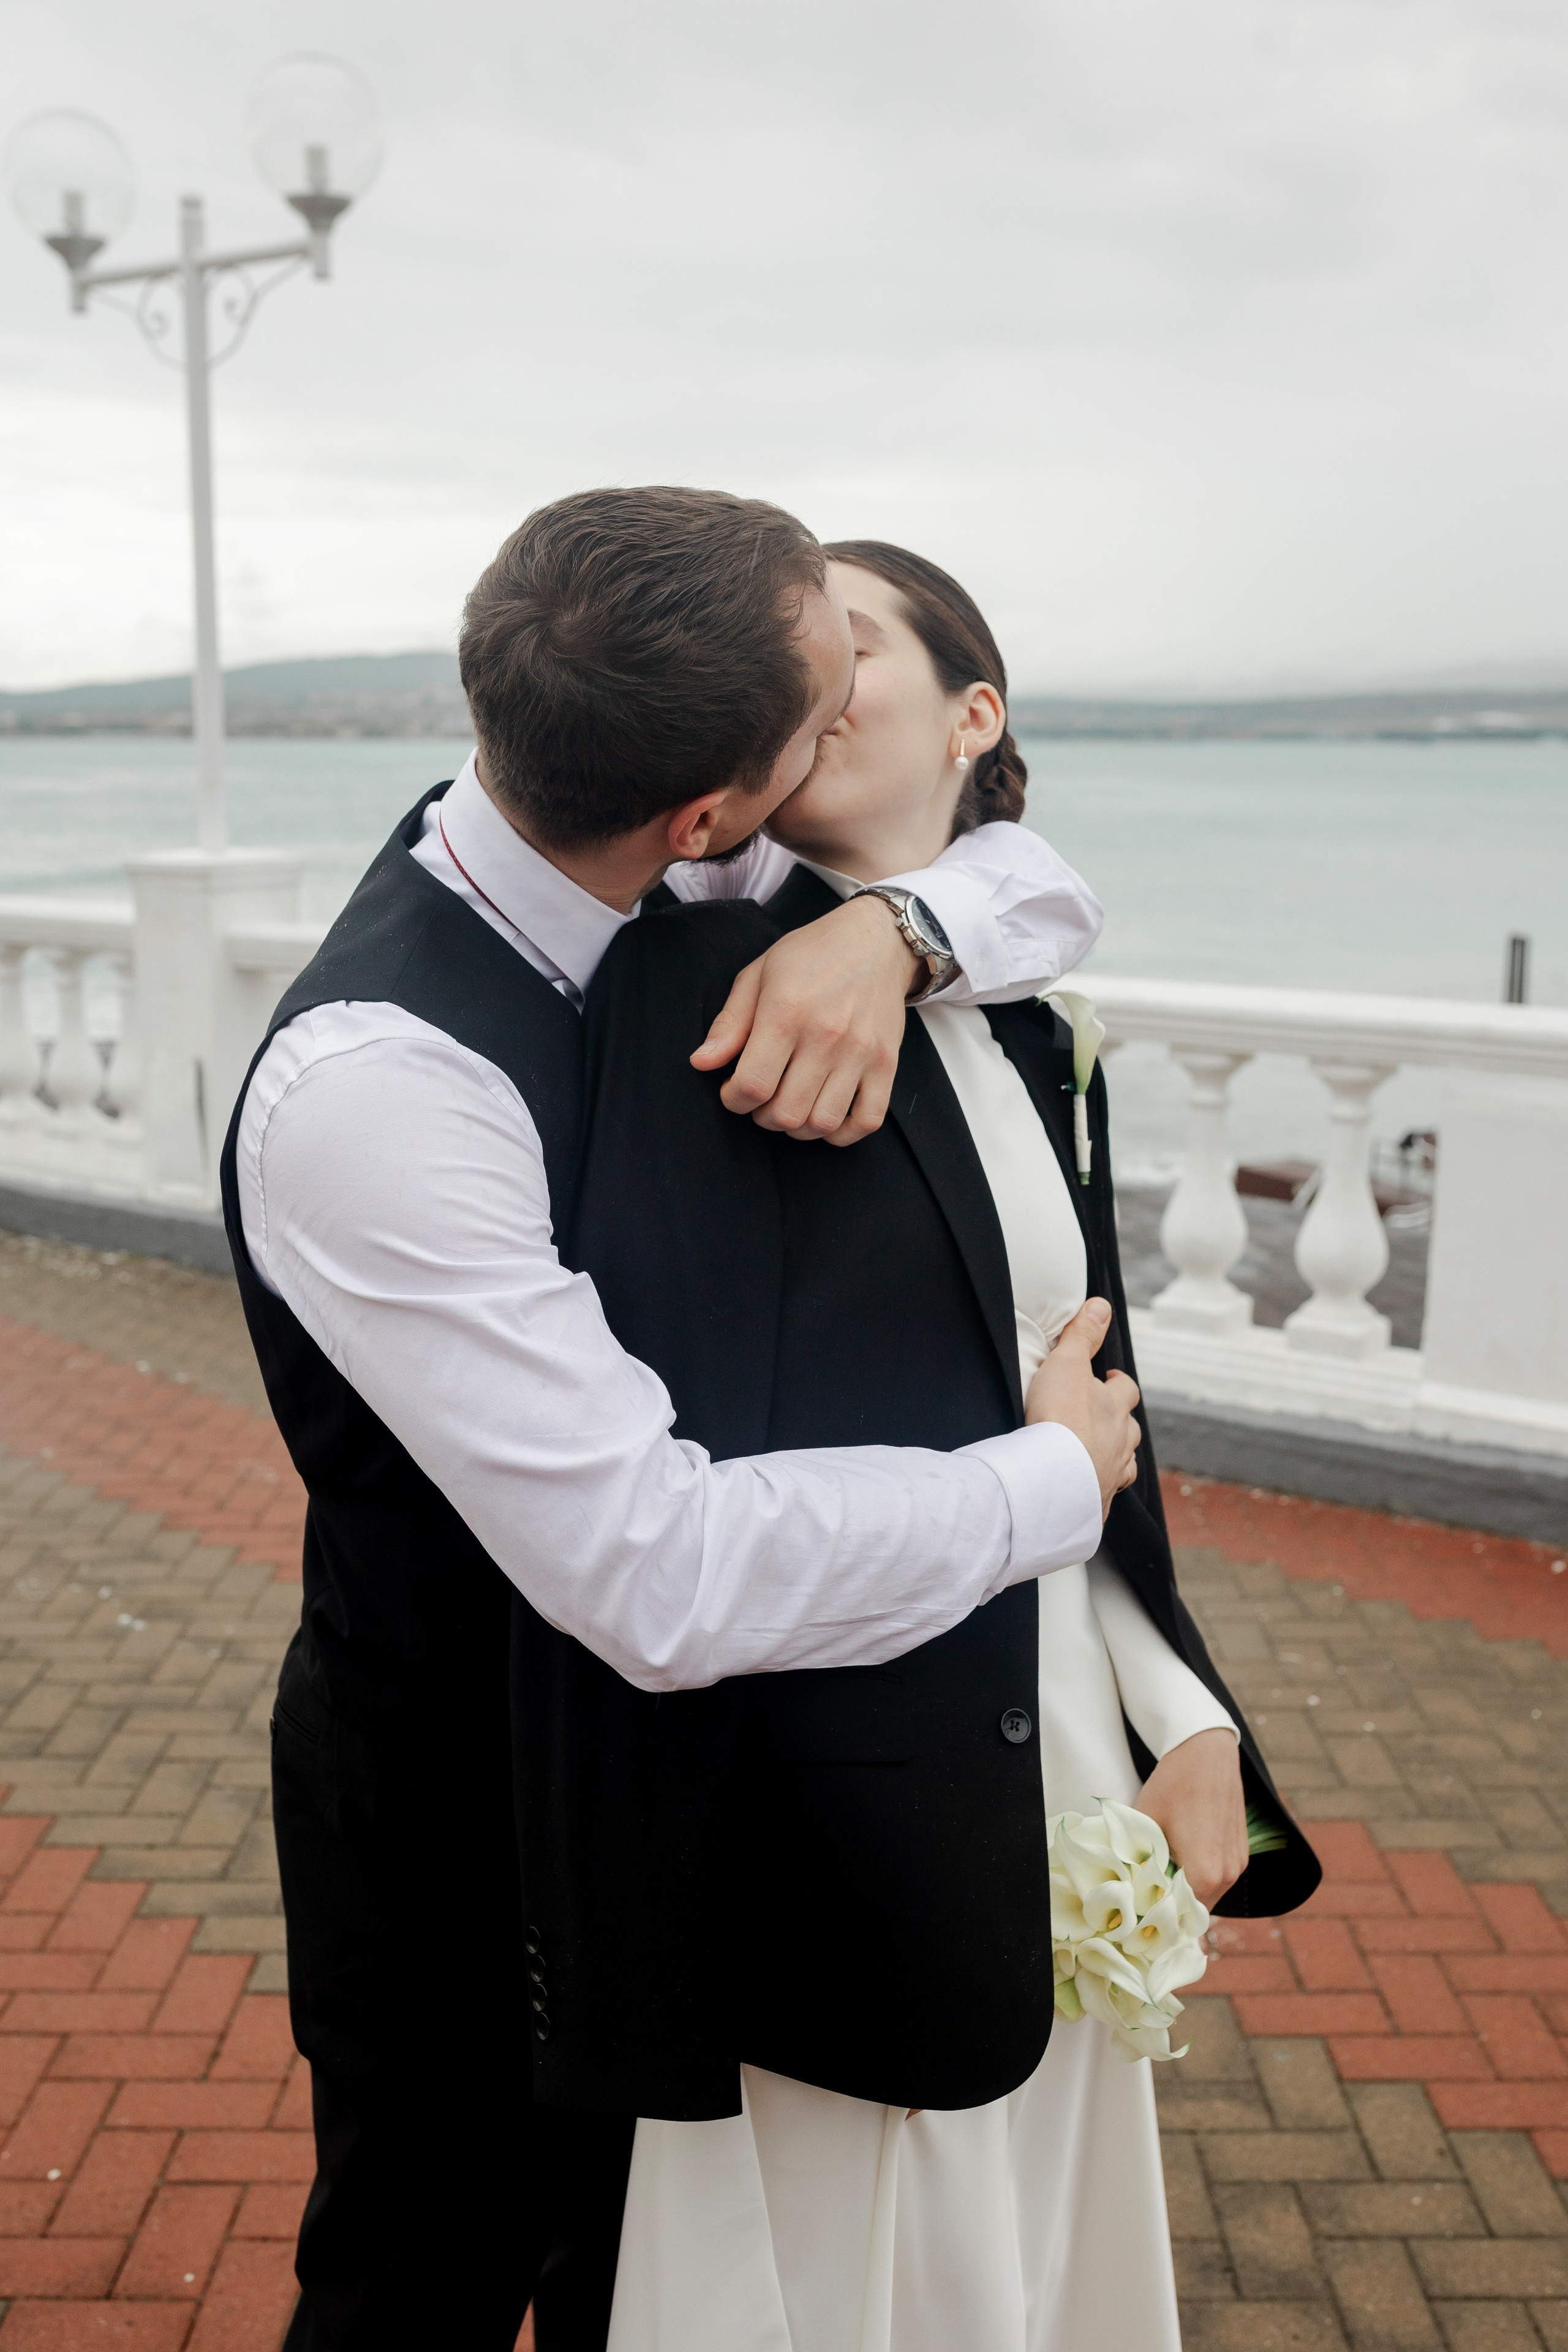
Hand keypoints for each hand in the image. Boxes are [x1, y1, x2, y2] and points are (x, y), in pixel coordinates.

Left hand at [690, 896, 923, 1145]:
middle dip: (761, 1116)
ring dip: (797, 1128)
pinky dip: (841, 1133)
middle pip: (785, 1113)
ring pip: (822, 1123)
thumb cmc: (810, 955)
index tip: (733, 1090)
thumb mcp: (758, 975)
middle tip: (760, 1098)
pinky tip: (824, 1118)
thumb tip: (701, 1063)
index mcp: (786, 1012)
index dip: (733, 1100)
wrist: (876, 941)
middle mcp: (826, 1036)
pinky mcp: (887, 1064)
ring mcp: (861, 1053)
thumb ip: (729, 1023)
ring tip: (789, 1105)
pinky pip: (866, 1121)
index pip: (752, 1086)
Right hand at [1024, 1300, 1140, 1516]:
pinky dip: (1095, 1492)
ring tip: (1099, 1456)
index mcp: (1115, 1408)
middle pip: (1131, 1430)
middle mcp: (1120, 1443)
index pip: (1127, 1390)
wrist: (1053, 1478)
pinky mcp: (1093, 1505)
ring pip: (1123, 1465)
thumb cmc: (1059, 1419)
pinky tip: (1086, 1494)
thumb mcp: (1066, 1364)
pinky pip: (1100, 1498)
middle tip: (1102, 1418)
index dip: (1119, 1382)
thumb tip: (1101, 1306)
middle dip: (1121, 1423)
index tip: (1110, 1378)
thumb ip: (1082, 1336)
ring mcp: (1110, 1476)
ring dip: (1114, 1458)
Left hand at [1136, 1728, 1247, 1911]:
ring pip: (1209, 1895)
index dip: (1155, 1918)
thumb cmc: (1173, 1784)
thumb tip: (1125, 1890)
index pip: (1178, 1917)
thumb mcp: (1145, 1823)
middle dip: (1170, 1908)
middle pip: (1194, 1910)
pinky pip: (1219, 1878)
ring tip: (1159, 1877)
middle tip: (1143, 1898)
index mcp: (1205, 1873)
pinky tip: (1179, 1860)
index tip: (1136, 1913)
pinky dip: (1200, 1878)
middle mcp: (1228, 1875)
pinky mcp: (1241, 1852)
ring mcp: (1238, 1864)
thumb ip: (1137, 1862)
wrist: (1206, 1750)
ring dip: (1186, 1892)